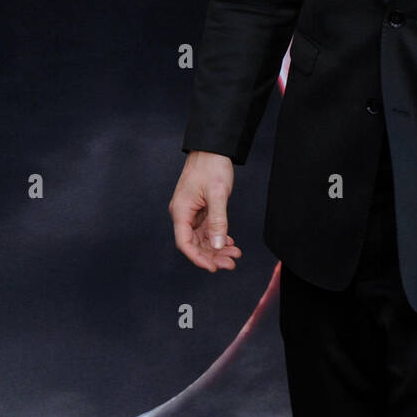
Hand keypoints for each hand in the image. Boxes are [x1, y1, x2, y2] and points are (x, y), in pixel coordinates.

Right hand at [170, 150, 240, 271]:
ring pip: (202, 238)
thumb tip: (216, 245)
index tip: (213, 268)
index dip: (198, 258)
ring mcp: (192, 212)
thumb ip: (217, 221)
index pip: (185, 243)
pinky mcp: (200, 209)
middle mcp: (183, 214)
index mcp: (181, 211)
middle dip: (212, 256)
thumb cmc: (211, 166)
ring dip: (217, 248)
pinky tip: (229, 242)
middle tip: (231, 264)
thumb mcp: (217, 194)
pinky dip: (218, 237)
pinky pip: (207, 229)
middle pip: (194, 243)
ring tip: (235, 255)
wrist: (213, 148)